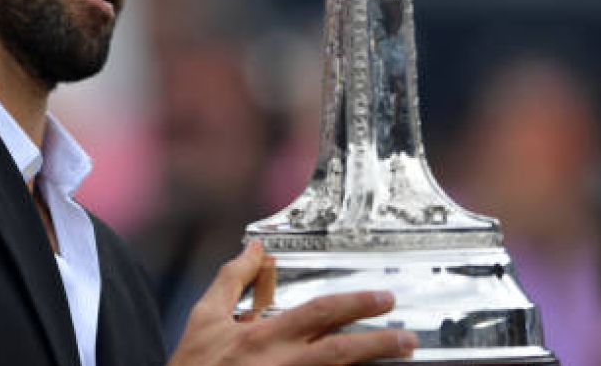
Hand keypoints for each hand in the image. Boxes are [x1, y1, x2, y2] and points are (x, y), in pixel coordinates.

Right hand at [168, 240, 417, 365]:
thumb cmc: (193, 365)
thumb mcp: (206, 316)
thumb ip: (233, 279)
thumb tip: (256, 248)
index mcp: (262, 336)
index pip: (319, 314)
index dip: (355, 303)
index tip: (382, 298)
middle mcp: (280, 364)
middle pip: (340, 350)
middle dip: (378, 342)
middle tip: (407, 337)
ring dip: (370, 364)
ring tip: (400, 355)